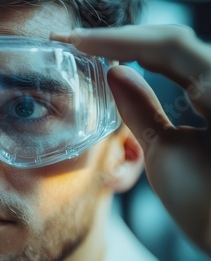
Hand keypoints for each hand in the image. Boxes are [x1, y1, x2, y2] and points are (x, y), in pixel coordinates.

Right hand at [51, 25, 210, 253]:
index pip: (168, 47)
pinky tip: (132, 59)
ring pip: (180, 49)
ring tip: (95, 47)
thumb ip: (138, 108)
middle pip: (173, 41)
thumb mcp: (164, 154)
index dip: (118, 40)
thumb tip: (112, 73)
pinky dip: (156, 60)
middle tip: (78, 41)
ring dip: (137, 45)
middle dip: (123, 38)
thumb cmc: (206, 206)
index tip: (78, 42)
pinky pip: (186, 65)